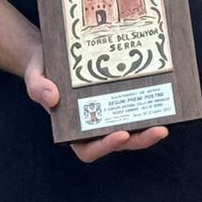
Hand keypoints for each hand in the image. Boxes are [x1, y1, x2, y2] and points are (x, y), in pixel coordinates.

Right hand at [22, 46, 167, 162]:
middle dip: (140, 140)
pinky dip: (147, 103)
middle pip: (119, 142)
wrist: (51, 51)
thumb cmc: (42, 69)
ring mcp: (107, 112)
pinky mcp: (118, 96)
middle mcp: (92, 125)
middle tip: (159, 130)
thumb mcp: (34, 77)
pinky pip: (134, 105)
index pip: (89, 150)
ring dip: (149, 126)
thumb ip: (38, 88)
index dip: (106, 146)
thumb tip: (52, 98)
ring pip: (132, 128)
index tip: (121, 134)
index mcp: (71, 129)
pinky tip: (162, 94)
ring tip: (167, 117)